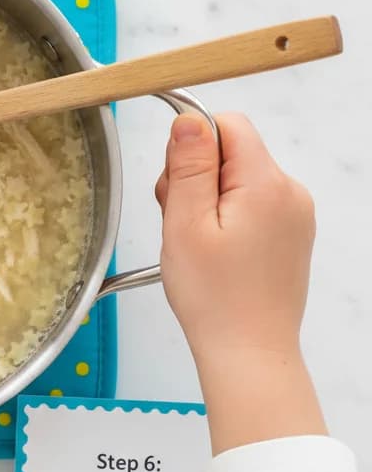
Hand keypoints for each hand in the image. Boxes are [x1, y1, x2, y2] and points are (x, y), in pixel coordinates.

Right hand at [155, 112, 324, 451]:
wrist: (248, 352)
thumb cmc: (214, 297)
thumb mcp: (185, 224)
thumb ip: (189, 166)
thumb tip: (189, 119)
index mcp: (266, 184)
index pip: (227, 124)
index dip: (191, 145)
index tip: (175, 185)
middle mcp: (290, 192)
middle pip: (231, 152)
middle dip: (195, 177)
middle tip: (180, 223)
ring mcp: (294, 214)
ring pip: (238, 178)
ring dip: (207, 200)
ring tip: (196, 243)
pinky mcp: (290, 234)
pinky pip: (250, 203)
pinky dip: (225, 218)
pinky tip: (214, 251)